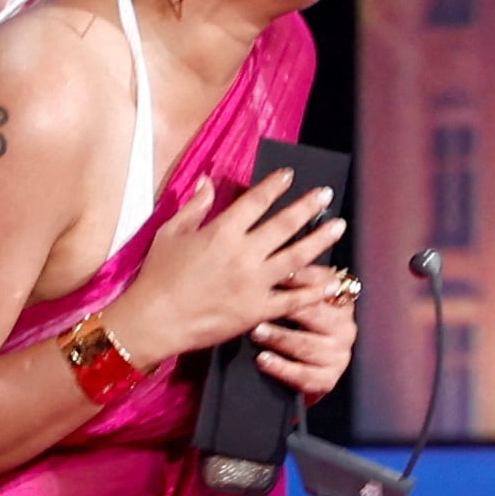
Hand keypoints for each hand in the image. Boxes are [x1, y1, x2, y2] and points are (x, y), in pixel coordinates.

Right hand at [115, 170, 345, 364]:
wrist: (155, 320)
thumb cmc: (158, 276)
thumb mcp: (170, 233)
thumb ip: (194, 206)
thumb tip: (207, 181)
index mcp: (222, 231)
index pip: (255, 201)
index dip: (274, 185)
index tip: (288, 175)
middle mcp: (243, 254)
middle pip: (284, 225)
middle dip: (308, 206)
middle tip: (325, 194)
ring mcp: (253, 283)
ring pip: (296, 258)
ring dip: (320, 240)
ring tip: (339, 227)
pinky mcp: (257, 310)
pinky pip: (292, 300)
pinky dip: (314, 291)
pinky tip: (331, 281)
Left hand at [253, 275, 358, 400]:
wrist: (307, 365)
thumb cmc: (300, 324)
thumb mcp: (301, 299)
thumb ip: (295, 282)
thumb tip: (274, 260)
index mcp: (341, 302)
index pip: (322, 284)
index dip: (298, 277)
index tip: (275, 272)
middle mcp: (345, 328)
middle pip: (316, 315)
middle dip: (287, 308)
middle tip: (261, 304)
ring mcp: (338, 355)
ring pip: (307, 345)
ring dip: (280, 338)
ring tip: (256, 332)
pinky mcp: (327, 379)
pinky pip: (303, 375)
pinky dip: (281, 368)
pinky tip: (263, 360)